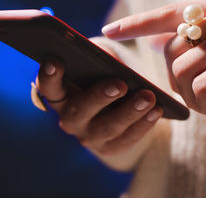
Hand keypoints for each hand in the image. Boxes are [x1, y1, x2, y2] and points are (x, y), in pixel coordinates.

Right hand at [34, 58, 162, 155]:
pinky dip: (143, 125)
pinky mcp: (109, 148)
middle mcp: (70, 118)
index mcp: (62, 95)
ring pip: (106, 128)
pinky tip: (156, 111)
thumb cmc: (104, 78)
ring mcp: (89, 136)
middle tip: (120, 84)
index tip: (55, 61)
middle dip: (99, 97)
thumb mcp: (98, 65)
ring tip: (148, 97)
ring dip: (129, 112)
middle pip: (79, 111)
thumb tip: (107, 58)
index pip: (48, 87)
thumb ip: (98, 58)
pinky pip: (126, 139)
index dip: (48, 76)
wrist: (116, 108)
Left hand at [102, 0, 205, 120]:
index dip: (138, 23)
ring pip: (182, 71)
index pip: (171, 12)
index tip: (109, 30)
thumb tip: (154, 42)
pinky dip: (205, 107)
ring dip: (192, 98)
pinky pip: (201, 88)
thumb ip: (194, 42)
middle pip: (173, 50)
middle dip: (177, 82)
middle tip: (198, 96)